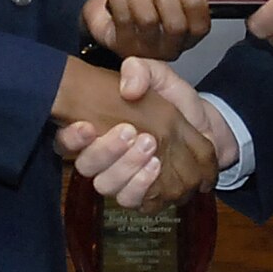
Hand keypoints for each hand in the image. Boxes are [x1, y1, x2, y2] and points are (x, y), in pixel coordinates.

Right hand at [56, 58, 238, 209]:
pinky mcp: (142, 197)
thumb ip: (140, 71)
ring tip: (149, 146)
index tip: (87, 126)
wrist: (207, 126)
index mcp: (96, 129)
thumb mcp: (158, 76)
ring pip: (107, 186)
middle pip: (86, 166)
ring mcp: (120, 180)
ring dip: (125, 168)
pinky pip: (132, 201)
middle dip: (106, 151)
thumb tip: (128, 88)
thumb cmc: (174, 101)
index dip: (70, 138)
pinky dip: (142, 186)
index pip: (65, 141)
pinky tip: (156, 167)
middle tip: (131, 131)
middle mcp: (102, 159)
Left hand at [82, 0, 211, 60]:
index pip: (200, 26)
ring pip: (147, 20)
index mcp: (184, 34)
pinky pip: (122, 18)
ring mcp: (143, 48)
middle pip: (175, 26)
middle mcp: (166, 46)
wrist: (108, 18)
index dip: (195, 4)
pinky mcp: (120, 44)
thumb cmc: (140, 6)